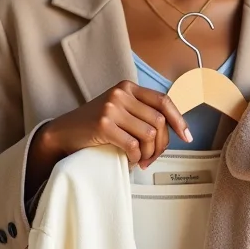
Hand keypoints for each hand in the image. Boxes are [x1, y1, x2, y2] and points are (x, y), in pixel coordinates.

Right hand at [40, 80, 191, 169]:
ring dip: (149, 153)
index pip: (163, 101)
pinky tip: (131, 161)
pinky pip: (133, 145)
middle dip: (161, 144)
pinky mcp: (103, 124)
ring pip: (149, 134)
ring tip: (141, 161)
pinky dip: (136, 157)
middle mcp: (121, 94)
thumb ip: (141, 113)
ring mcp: (111, 107)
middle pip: (159, 121)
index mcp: (128, 87)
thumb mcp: (119, 110)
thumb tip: (171, 129)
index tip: (187, 136)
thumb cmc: (94, 125)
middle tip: (153, 158)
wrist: (63, 133)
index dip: (179, 119)